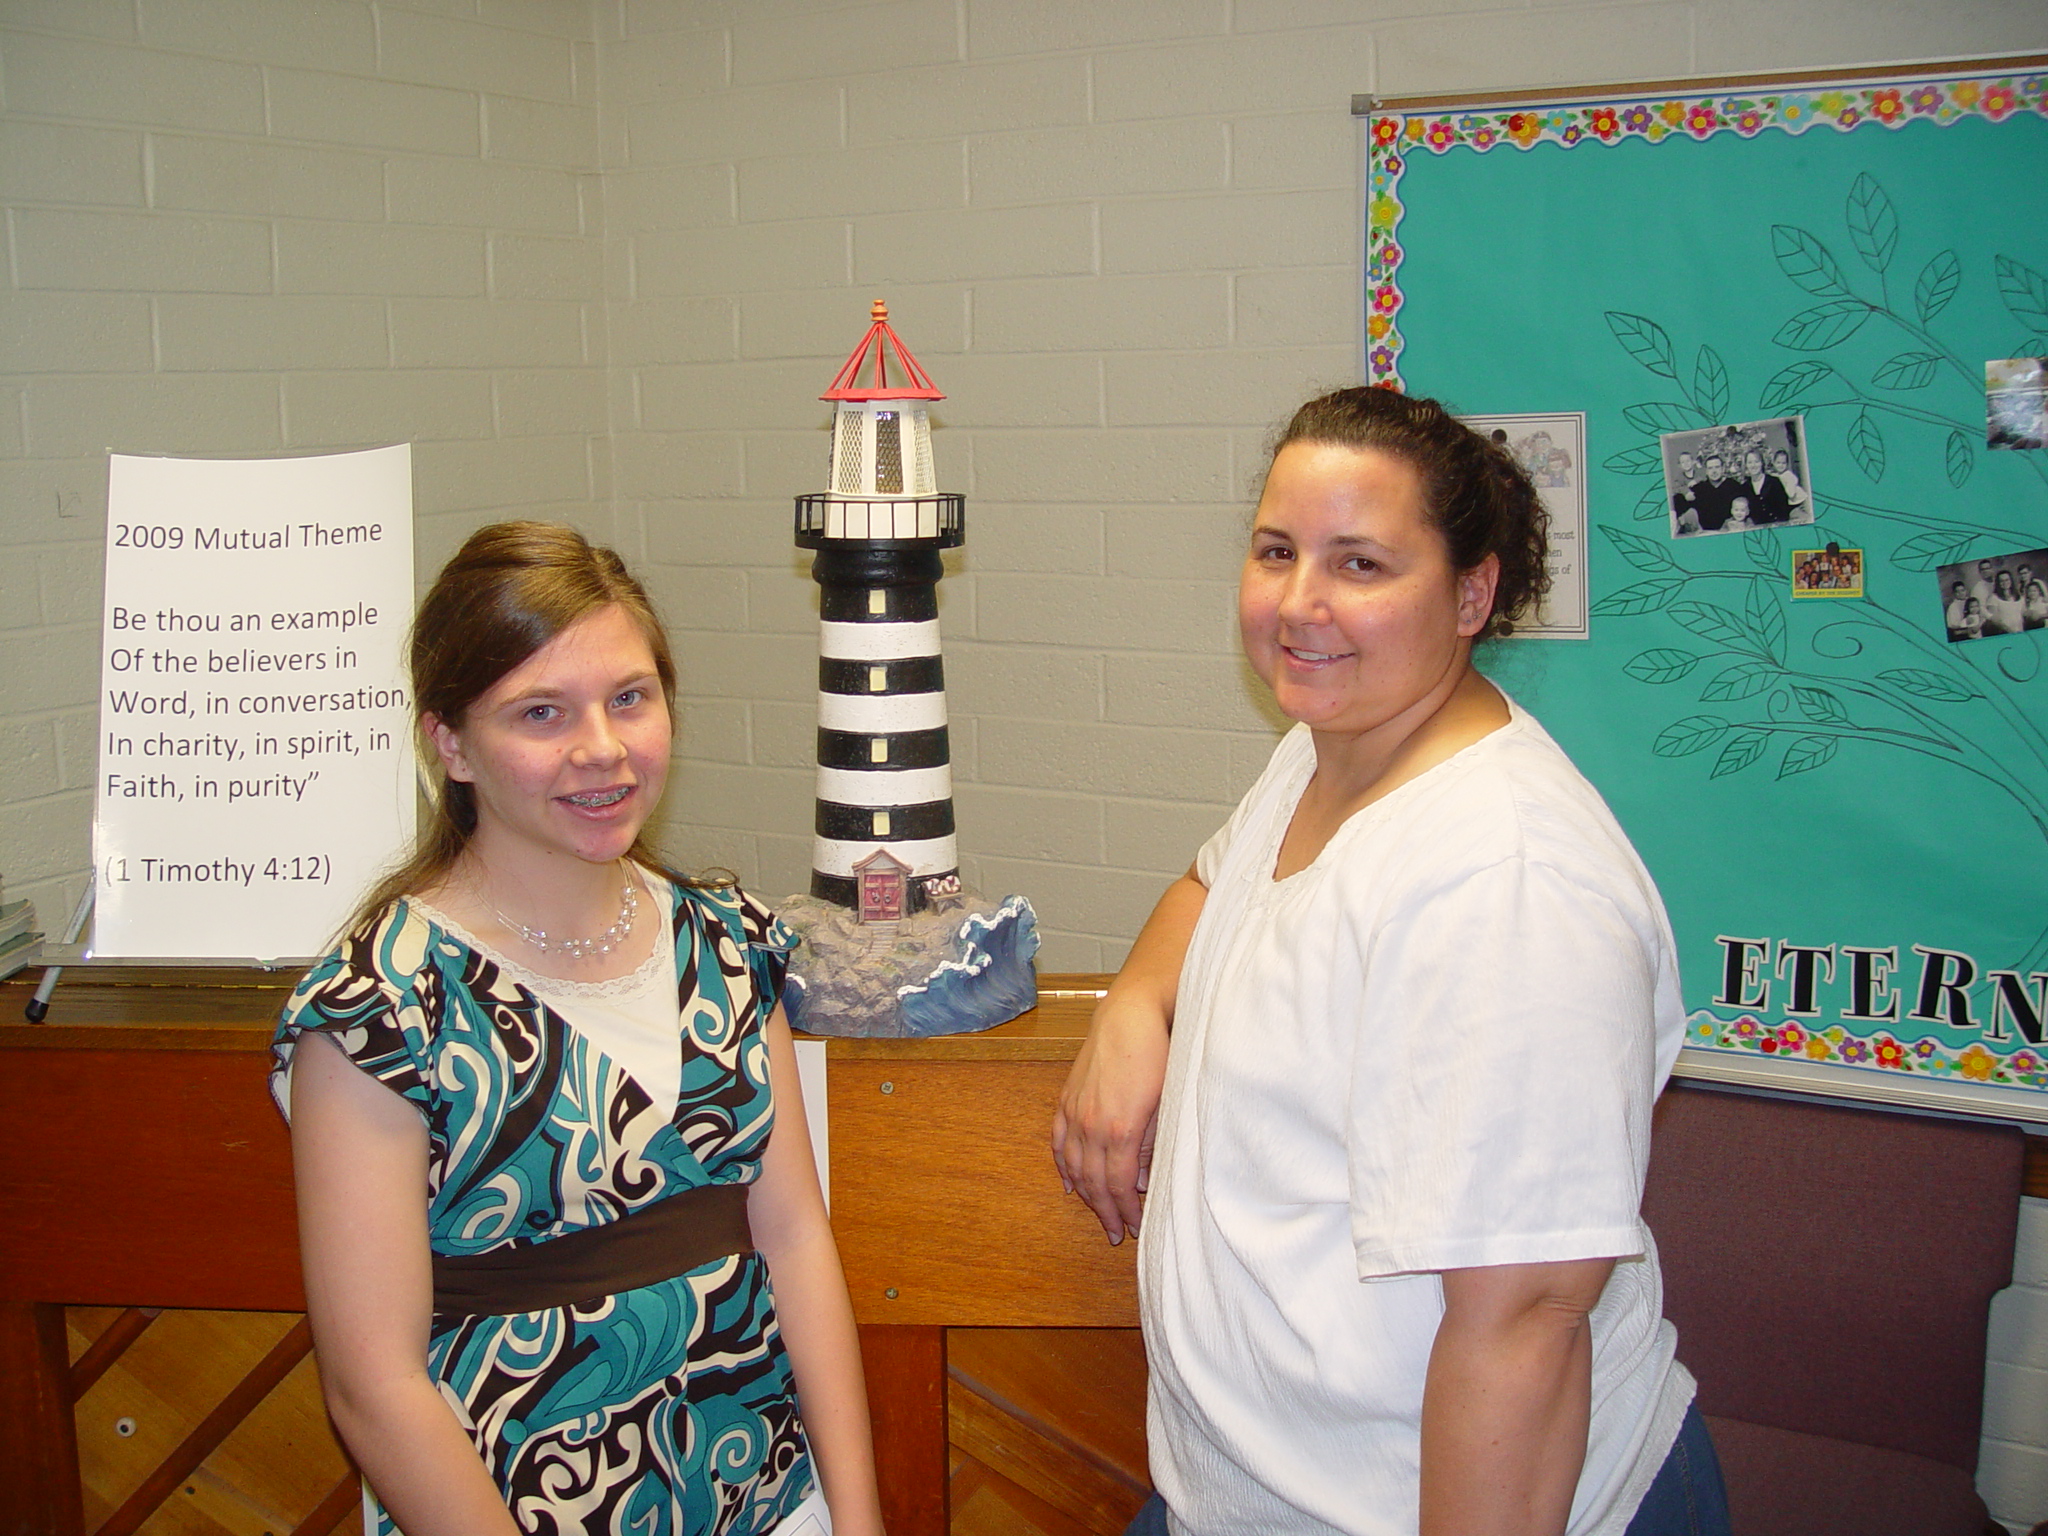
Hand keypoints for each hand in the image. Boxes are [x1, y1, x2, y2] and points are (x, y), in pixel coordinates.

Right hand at [1052, 990, 1168, 1242]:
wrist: (1132, 1014)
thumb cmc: (1159, 1055)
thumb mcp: (1166, 1104)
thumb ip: (1153, 1146)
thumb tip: (1143, 1180)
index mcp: (1120, 1130)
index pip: (1120, 1185)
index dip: (1126, 1211)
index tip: (1135, 1229)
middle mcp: (1092, 1125)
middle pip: (1094, 1182)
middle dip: (1106, 1211)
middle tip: (1117, 1233)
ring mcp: (1076, 1111)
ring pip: (1074, 1166)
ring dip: (1085, 1194)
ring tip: (1098, 1213)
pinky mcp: (1068, 1098)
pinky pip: (1059, 1141)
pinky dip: (1063, 1165)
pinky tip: (1069, 1182)